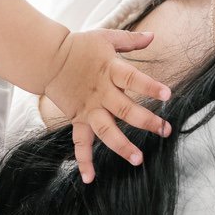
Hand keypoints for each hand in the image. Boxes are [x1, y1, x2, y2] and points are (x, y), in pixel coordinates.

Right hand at [36, 28, 173, 184]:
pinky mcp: (78, 119)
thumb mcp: (105, 37)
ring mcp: (89, 108)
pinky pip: (80, 143)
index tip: (167, 95)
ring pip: (106, 131)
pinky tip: (90, 178)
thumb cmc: (79, 46)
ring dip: (121, 146)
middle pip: (125, 110)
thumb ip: (130, 40)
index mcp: (110, 70)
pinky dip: (84, 161)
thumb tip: (153, 36)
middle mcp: (101, 92)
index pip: (133, 79)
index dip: (150, 87)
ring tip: (137, 159)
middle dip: (147, 121)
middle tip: (165, 131)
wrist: (47, 58)